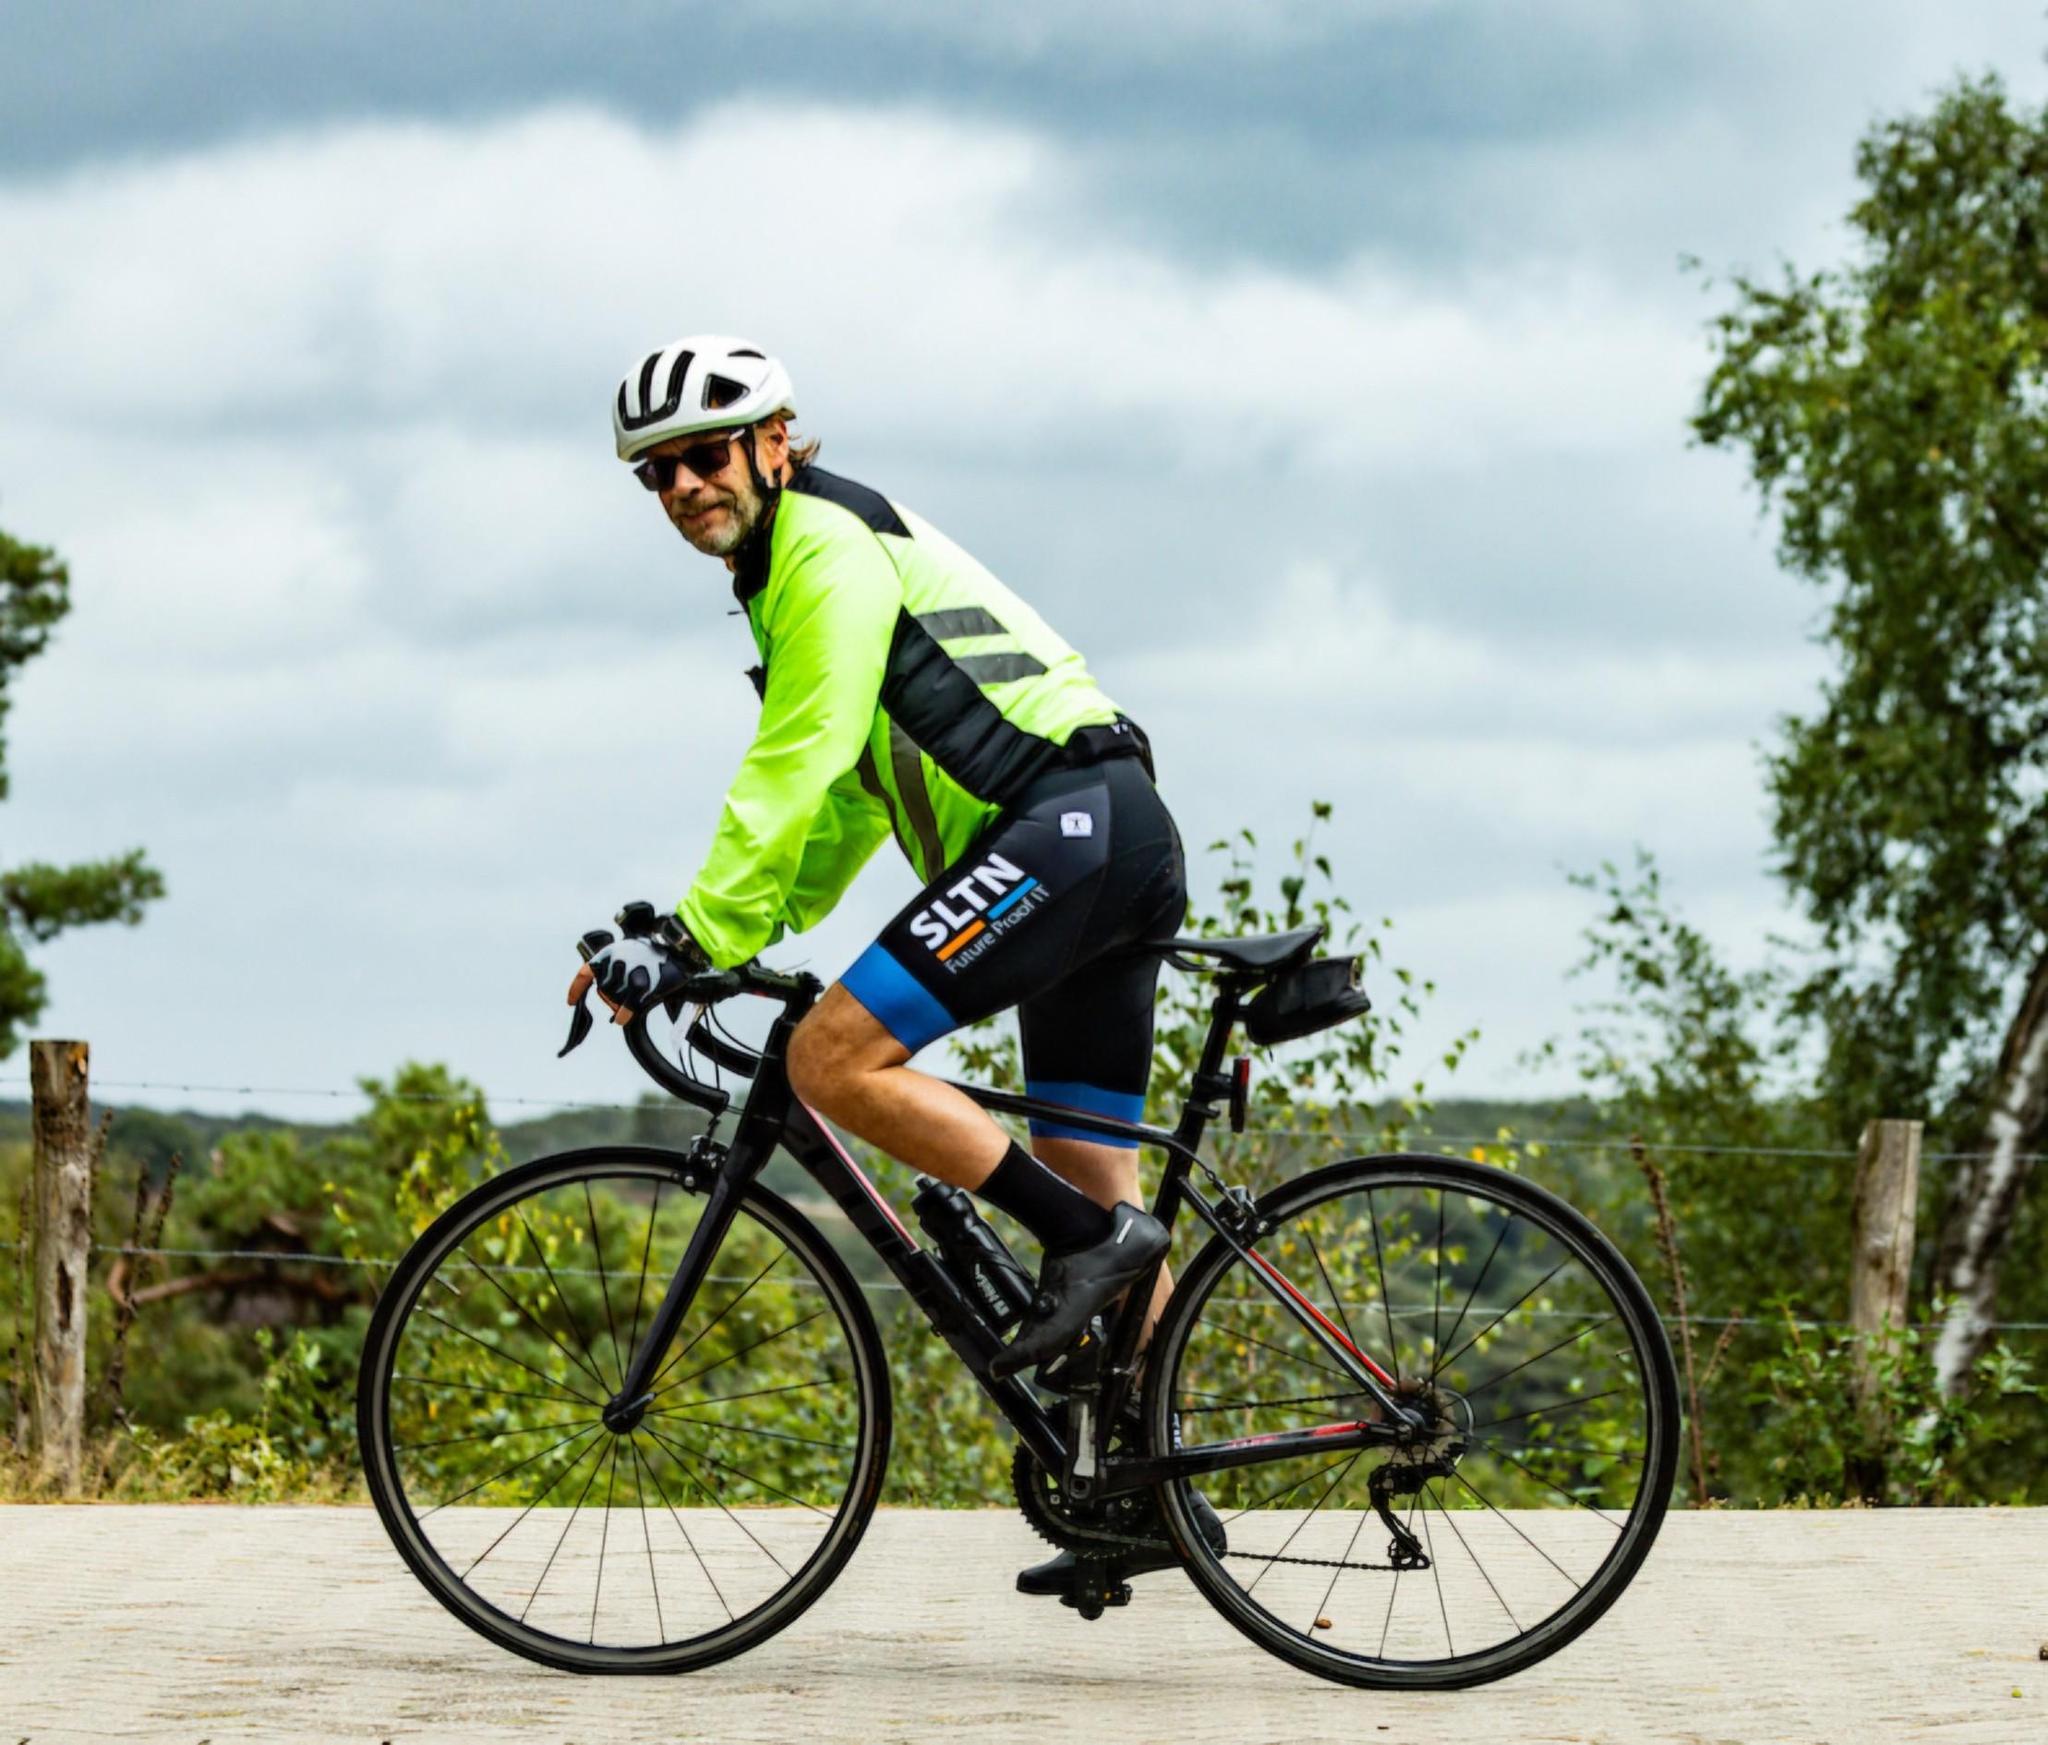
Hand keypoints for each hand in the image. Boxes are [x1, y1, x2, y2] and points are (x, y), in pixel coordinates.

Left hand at [567, 917, 707, 1022]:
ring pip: (614, 999)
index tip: (570, 1002)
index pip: (585, 974)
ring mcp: (627, 973)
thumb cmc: (657, 957)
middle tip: (628, 998)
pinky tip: (622, 1020)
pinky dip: (623, 1015)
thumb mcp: (631, 955)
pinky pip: (626, 1006)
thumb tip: (611, 1006)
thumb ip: (616, 974)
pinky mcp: (640, 985)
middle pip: (603, 992)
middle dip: (612, 999)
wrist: (682, 951)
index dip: (576, 990)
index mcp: (609, 952)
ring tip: (640, 995)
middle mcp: (615, 961)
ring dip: (622, 1004)